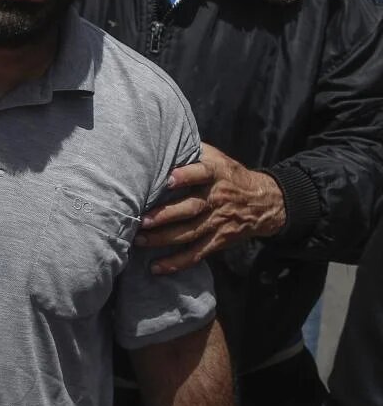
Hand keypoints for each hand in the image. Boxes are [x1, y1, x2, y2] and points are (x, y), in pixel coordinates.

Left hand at [137, 142, 286, 274]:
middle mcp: (217, 198)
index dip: (186, 176)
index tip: (168, 180)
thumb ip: (193, 150)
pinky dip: (178, 262)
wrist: (266, 202)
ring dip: (164, 239)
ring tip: (141, 241)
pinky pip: (197, 253)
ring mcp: (219, 222)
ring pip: (190, 233)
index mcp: (217, 174)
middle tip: (143, 220)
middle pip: (191, 208)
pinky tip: (157, 267)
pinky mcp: (219, 240)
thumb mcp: (218, 157)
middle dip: (166, 216)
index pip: (202, 173)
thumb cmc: (230, 175)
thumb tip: (161, 137)